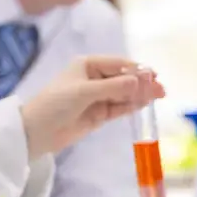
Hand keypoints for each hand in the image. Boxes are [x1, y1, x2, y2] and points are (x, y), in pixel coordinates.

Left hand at [19, 57, 163, 157]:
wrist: (35, 132)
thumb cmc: (54, 104)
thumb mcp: (83, 93)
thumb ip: (112, 88)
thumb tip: (138, 82)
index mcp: (87, 65)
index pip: (118, 64)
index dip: (136, 69)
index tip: (154, 75)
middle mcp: (94, 78)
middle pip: (124, 79)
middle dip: (142, 83)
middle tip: (161, 89)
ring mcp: (97, 97)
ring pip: (124, 94)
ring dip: (140, 95)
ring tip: (159, 96)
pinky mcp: (98, 114)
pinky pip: (119, 107)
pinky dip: (132, 105)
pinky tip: (145, 103)